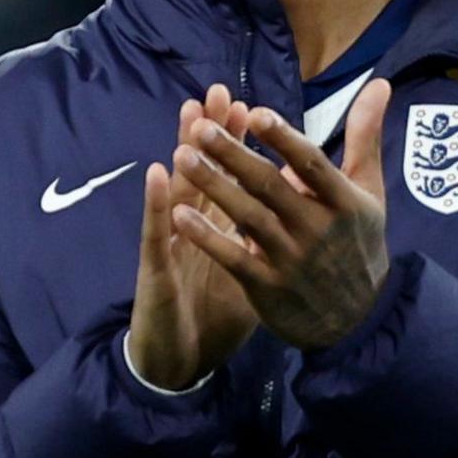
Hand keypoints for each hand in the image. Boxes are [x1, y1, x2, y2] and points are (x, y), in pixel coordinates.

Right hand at [126, 84, 259, 389]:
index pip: (232, 180)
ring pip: (177, 193)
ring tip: (189, 117)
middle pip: (205, 173)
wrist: (180, 365)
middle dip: (213, 134)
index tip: (251, 108)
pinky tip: (156, 175)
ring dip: (183, 154)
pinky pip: (155, 235)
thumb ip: (270, 247)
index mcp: (220, 232)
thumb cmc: (212, 321)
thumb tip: (303, 224)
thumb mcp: (251, 279)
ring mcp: (172, 246)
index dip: (241, 147)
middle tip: (219, 92)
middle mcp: (194, 230)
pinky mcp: (155, 270)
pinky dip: (155, 205)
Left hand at [171, 78, 392, 350]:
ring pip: (248, 217)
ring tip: (181, 155)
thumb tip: (378, 81)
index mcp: (343, 201)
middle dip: (233, 155)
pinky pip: (233, 258)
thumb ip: (365, 135)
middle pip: (270, 186)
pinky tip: (177, 214)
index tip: (257, 111)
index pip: (312, 164)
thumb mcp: (369, 190)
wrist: (357, 318)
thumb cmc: (358, 241)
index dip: (285, 138)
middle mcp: (317, 228)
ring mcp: (291, 259)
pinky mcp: (267, 286)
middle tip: (199, 127)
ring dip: (213, 186)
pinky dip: (206, 237)